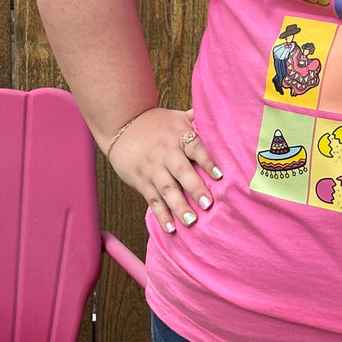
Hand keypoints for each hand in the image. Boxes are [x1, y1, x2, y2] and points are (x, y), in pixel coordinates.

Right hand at [106, 107, 222, 233]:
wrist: (121, 124)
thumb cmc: (155, 122)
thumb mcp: (177, 117)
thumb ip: (197, 119)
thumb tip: (219, 113)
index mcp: (178, 137)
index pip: (195, 148)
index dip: (207, 161)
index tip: (219, 175)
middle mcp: (166, 154)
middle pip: (181, 172)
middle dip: (195, 188)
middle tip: (208, 204)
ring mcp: (152, 169)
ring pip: (166, 190)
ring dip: (179, 206)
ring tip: (191, 221)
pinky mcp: (141, 181)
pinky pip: (152, 200)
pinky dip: (161, 215)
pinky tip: (170, 228)